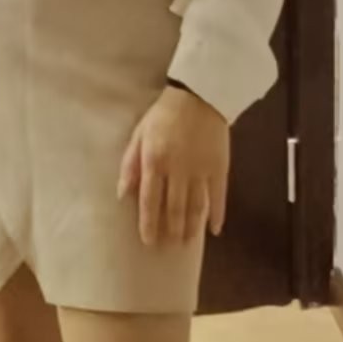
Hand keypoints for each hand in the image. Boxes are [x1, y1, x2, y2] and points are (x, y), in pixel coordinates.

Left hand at [117, 87, 230, 247]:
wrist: (199, 95)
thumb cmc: (164, 114)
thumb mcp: (139, 134)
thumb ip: (130, 164)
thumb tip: (122, 194)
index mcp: (155, 161)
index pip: (150, 201)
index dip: (148, 224)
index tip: (148, 241)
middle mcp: (177, 170)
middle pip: (174, 208)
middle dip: (171, 231)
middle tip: (169, 247)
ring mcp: (201, 170)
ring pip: (195, 206)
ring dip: (191, 228)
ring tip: (187, 243)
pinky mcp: (219, 167)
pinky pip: (218, 196)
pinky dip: (216, 214)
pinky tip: (214, 230)